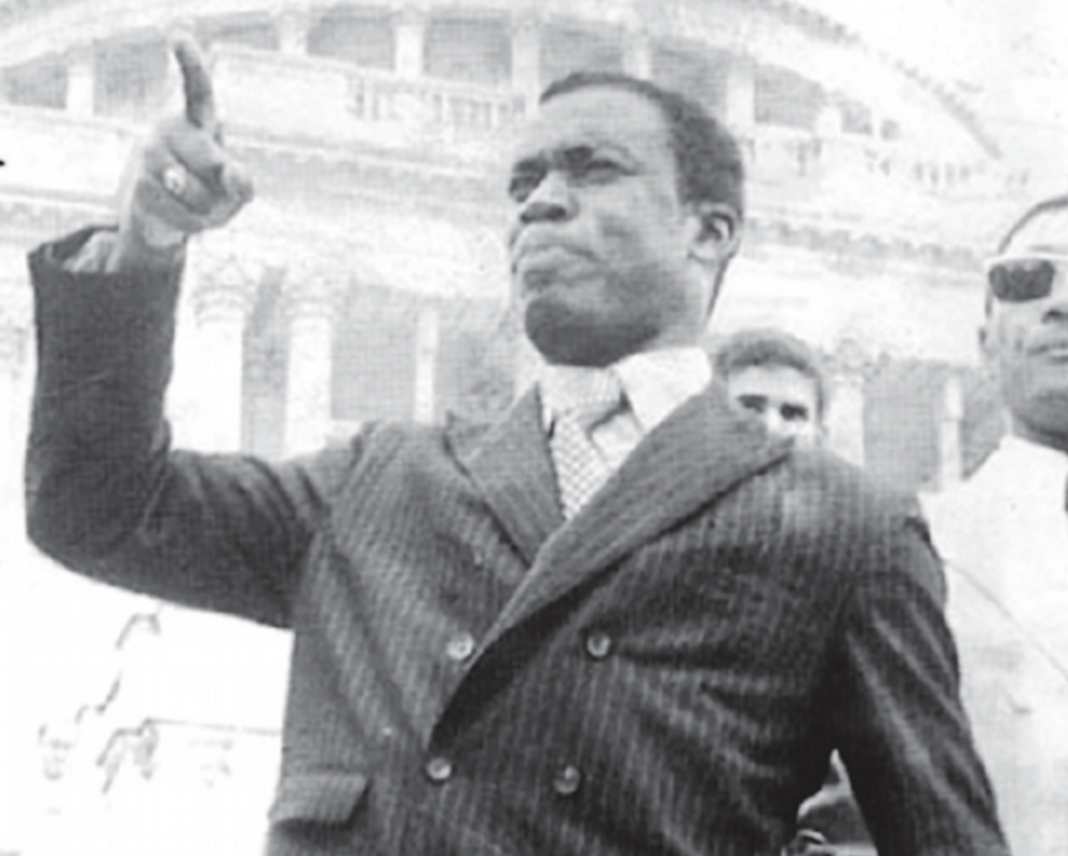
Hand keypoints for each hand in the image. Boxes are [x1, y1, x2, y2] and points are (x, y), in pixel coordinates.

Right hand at [110, 35, 253, 269]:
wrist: (168, 220)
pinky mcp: (137, 182)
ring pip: (190, 189)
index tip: (177, 36)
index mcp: (198, 122)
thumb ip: (242, 183)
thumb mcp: (235, 191)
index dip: (190, 65)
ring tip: (194, 204)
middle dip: (221, 188)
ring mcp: (149, 154)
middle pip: (212, 161)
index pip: (197, 91)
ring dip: (203, 209)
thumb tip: (233, 176)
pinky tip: (178, 214)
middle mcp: (168, 129)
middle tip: (214, 192)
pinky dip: (187, 223)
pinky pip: (175, 210)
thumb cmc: (211, 196)